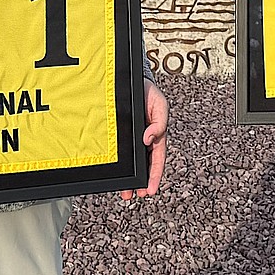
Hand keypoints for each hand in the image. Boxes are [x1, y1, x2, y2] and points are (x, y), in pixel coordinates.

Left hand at [121, 79, 167, 198]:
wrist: (131, 79)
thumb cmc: (149, 94)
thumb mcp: (160, 106)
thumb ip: (159, 123)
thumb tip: (149, 139)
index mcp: (156, 136)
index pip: (156, 160)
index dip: (154, 176)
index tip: (149, 190)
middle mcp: (143, 141)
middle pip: (143, 166)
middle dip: (140, 182)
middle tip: (134, 194)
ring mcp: (130, 139)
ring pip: (130, 163)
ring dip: (128, 178)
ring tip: (124, 191)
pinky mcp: (118, 136)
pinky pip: (118, 152)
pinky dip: (116, 163)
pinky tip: (113, 172)